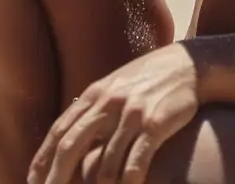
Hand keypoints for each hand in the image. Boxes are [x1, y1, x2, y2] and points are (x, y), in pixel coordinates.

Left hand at [27, 42, 199, 183]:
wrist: (192, 63)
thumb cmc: (151, 79)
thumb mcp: (116, 86)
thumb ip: (92, 110)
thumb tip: (64, 142)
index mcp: (96, 93)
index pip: (59, 131)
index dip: (42, 162)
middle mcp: (110, 101)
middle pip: (70, 147)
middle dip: (55, 180)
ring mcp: (132, 112)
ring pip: (104, 163)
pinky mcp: (155, 123)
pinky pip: (134, 163)